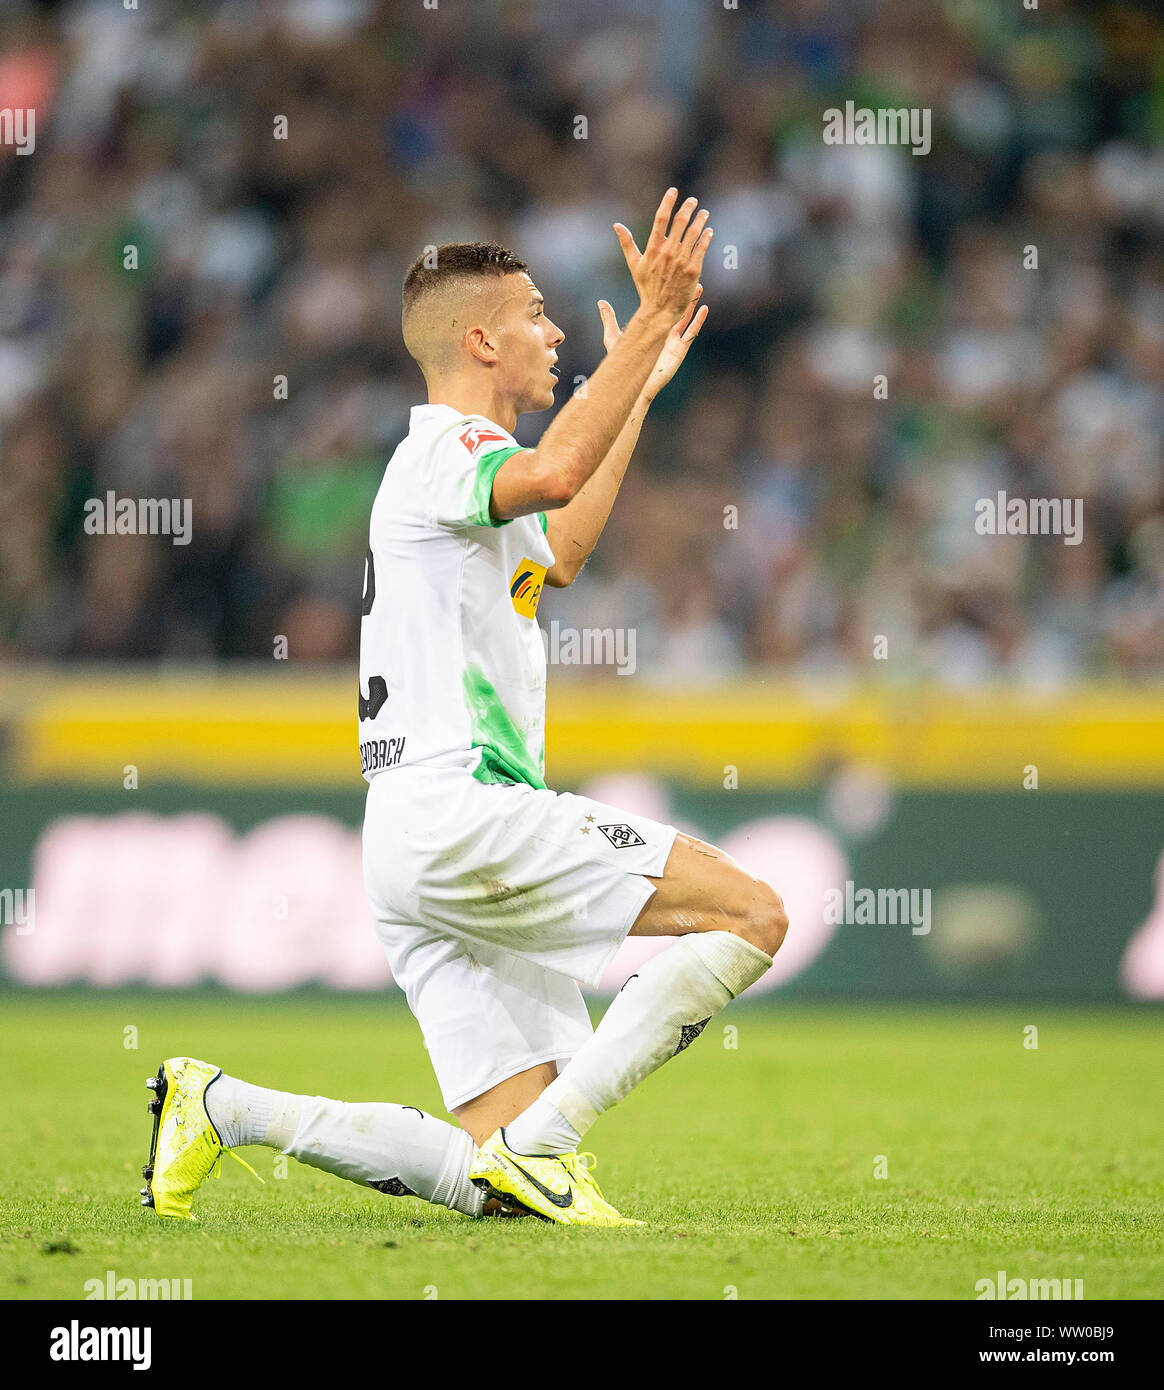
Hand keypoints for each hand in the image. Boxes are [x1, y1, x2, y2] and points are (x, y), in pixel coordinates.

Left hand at [597, 287, 708, 400]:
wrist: (635, 382)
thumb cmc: (623, 363)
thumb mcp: (613, 337)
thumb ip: (609, 320)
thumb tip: (600, 302)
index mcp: (651, 329)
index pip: (661, 307)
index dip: (666, 293)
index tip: (668, 277)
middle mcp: (663, 333)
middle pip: (676, 309)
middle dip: (682, 293)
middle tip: (686, 277)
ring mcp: (673, 341)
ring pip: (686, 318)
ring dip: (693, 303)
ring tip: (698, 287)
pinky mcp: (679, 350)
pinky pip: (692, 333)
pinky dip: (698, 320)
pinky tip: (704, 308)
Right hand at [613, 189, 711, 320]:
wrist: (659, 310)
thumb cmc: (647, 288)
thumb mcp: (635, 265)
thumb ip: (627, 243)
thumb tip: (617, 226)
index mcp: (653, 248)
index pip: (661, 219)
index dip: (668, 202)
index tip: (673, 191)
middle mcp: (668, 252)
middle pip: (680, 222)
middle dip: (688, 208)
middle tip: (693, 201)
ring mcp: (682, 260)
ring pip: (693, 233)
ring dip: (700, 220)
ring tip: (704, 213)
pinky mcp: (693, 270)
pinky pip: (701, 248)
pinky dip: (705, 238)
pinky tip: (708, 231)